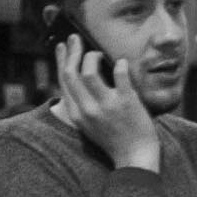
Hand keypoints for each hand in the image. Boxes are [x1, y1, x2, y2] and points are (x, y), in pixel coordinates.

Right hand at [56, 33, 160, 171]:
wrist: (136, 158)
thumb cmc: (115, 140)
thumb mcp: (90, 125)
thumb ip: (83, 106)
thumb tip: (83, 80)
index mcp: (77, 114)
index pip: (63, 81)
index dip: (61, 61)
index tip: (62, 47)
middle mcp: (88, 109)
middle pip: (71, 73)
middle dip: (71, 52)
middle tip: (75, 38)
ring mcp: (106, 106)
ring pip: (89, 71)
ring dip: (92, 57)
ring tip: (98, 53)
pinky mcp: (126, 103)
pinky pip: (119, 76)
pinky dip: (120, 66)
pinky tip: (121, 62)